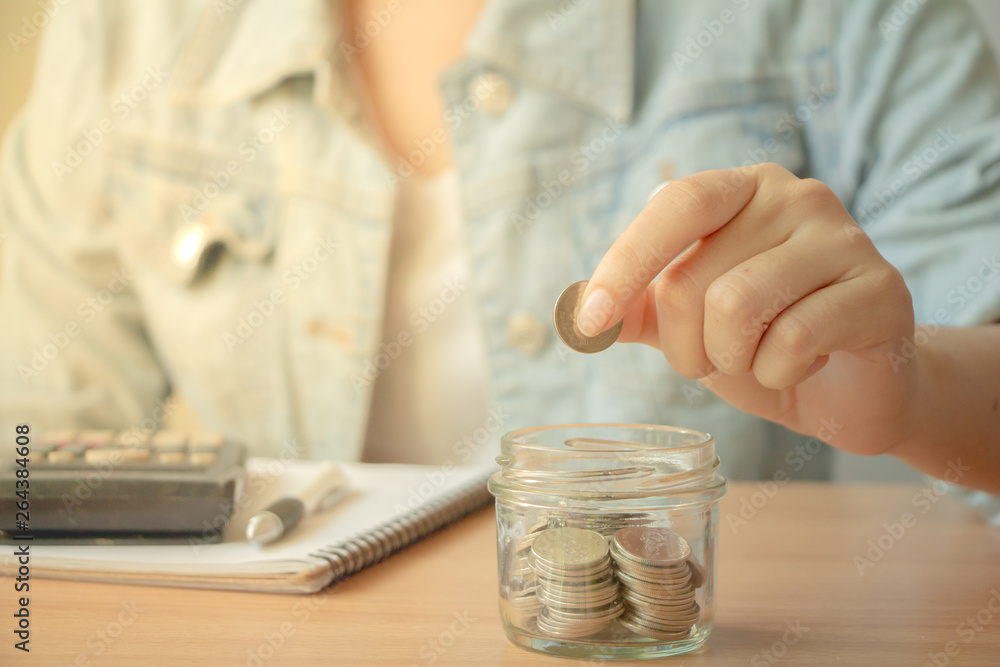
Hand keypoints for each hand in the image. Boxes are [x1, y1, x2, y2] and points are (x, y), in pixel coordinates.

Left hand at [577, 163, 917, 455]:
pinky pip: (793, 339)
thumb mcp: (688, 325)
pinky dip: (778, 373)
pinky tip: (802, 366)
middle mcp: (796, 197)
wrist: (850, 390)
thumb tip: (575, 312)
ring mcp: (845, 238)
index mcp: (742, 190)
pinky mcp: (883, 289)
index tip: (590, 323)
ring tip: (757, 362)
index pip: (674, 204)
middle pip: (693, 277)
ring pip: (737, 307)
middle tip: (713, 360)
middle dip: (685, 347)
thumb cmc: (762, 344)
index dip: (625, 264)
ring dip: (730, 361)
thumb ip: (639, 309)